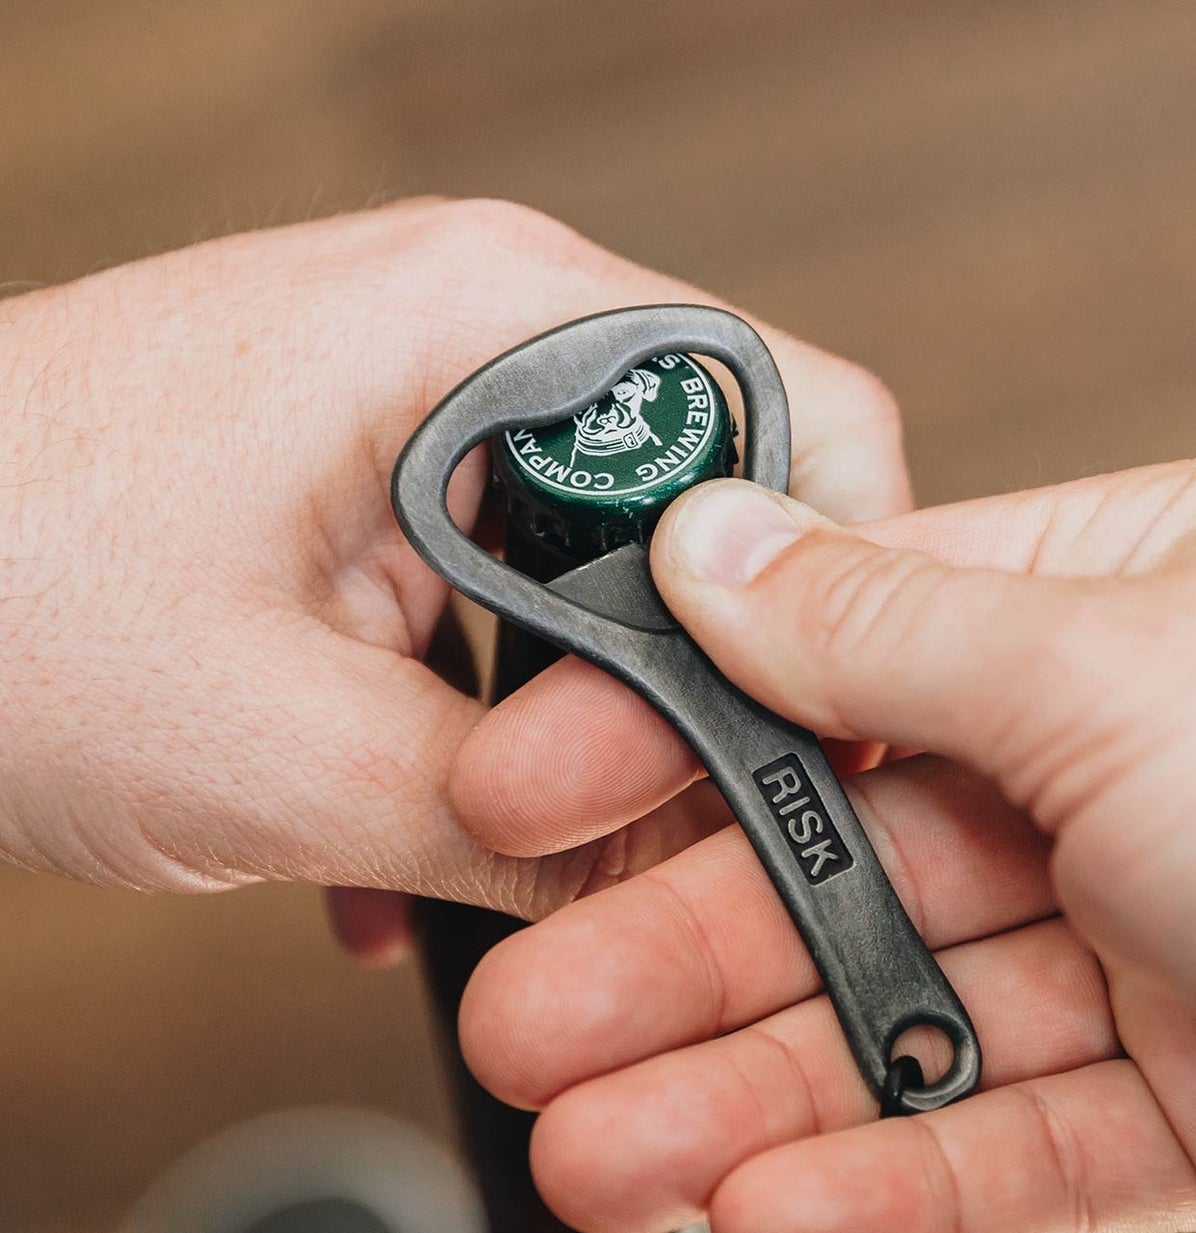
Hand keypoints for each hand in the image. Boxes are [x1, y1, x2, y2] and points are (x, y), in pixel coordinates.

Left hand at [0, 199, 907, 950]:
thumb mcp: (291, 757)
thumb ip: (525, 832)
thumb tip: (678, 885)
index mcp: (484, 320)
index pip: (795, 414)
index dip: (841, 590)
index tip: (832, 733)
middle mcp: (470, 327)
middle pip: (710, 505)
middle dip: (707, 679)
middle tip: (674, 813)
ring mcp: (419, 398)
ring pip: (608, 565)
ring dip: (589, 714)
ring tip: (528, 823)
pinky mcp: (373, 470)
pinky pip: (507, 587)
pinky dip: (498, 711)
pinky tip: (424, 820)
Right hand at [459, 454, 1195, 1232]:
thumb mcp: (1116, 663)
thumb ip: (882, 626)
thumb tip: (711, 549)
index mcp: (1118, 606)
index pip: (837, 653)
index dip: (676, 726)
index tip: (537, 782)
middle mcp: (1130, 761)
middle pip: (851, 862)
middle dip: (683, 954)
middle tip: (534, 1018)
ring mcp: (1160, 934)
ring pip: (908, 1018)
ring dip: (750, 1092)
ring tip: (601, 1149)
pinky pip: (1006, 1138)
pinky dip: (888, 1180)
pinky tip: (760, 1206)